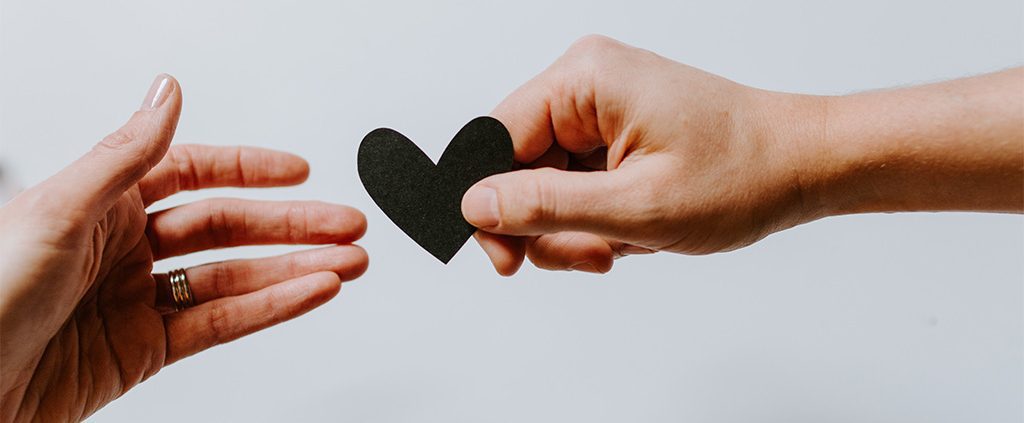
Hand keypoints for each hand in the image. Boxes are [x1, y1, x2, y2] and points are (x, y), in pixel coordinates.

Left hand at [0, 75, 367, 421]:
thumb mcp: (54, 212)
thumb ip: (124, 155)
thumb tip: (167, 92)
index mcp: (97, 204)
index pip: (189, 173)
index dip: (248, 169)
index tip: (298, 171)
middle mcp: (121, 249)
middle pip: (225, 227)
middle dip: (292, 224)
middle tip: (345, 223)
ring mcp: (136, 301)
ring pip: (234, 278)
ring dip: (295, 269)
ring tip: (347, 262)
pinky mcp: (145, 352)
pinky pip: (221, 324)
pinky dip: (271, 309)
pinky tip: (308, 292)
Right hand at [462, 35, 1022, 274]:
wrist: (804, 166)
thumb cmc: (743, 174)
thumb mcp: (636, 206)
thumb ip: (546, 206)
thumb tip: (474, 205)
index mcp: (584, 79)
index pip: (493, 141)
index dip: (490, 206)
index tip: (506, 260)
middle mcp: (586, 83)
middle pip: (516, 167)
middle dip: (547, 225)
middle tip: (593, 255)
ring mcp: (600, 107)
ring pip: (545, 184)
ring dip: (575, 229)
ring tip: (623, 244)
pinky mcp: (614, 131)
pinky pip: (574, 183)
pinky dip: (595, 219)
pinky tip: (632, 230)